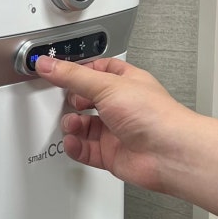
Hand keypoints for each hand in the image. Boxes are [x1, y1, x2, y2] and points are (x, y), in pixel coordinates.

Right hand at [34, 55, 192, 192]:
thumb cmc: (154, 116)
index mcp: (125, 82)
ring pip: (84, 126)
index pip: (96, 70)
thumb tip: (48, 65)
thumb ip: (73, 76)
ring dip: (72, 125)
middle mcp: (121, 106)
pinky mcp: (111, 154)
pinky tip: (74, 142)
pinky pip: (85, 150)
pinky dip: (76, 146)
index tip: (56, 70)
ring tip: (72, 123)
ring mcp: (116, 131)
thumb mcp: (107, 86)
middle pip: (87, 99)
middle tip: (63, 100)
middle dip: (72, 101)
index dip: (77, 70)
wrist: (169, 154)